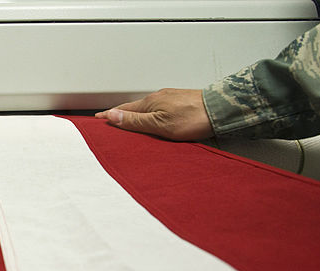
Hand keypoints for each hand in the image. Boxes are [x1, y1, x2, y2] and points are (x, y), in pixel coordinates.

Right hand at [95, 88, 213, 140]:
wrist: (220, 110)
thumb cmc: (193, 118)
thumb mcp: (158, 124)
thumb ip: (134, 121)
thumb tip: (112, 116)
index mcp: (149, 103)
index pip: (123, 110)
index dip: (110, 115)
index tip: (99, 118)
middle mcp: (158, 97)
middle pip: (134, 107)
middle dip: (121, 114)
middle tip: (110, 119)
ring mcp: (170, 98)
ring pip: (148, 107)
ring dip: (137, 113)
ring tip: (129, 120)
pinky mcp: (181, 101)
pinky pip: (159, 107)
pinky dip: (151, 113)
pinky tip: (155, 118)